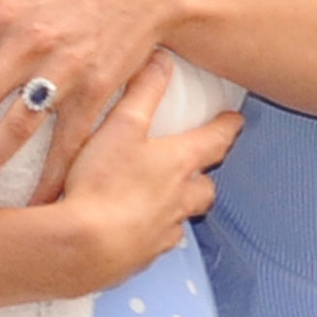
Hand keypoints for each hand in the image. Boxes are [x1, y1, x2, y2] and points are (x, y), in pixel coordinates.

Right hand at [54, 54, 242, 288]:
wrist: (82, 247)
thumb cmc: (103, 183)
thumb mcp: (121, 125)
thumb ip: (143, 90)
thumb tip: (162, 58)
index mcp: (179, 164)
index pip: (216, 141)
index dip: (227, 127)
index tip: (234, 120)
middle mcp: (179, 200)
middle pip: (205, 188)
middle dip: (203, 176)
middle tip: (195, 166)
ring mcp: (162, 233)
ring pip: (181, 217)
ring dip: (176, 206)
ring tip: (157, 198)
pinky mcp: (141, 258)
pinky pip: (155, 243)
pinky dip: (149, 233)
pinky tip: (129, 227)